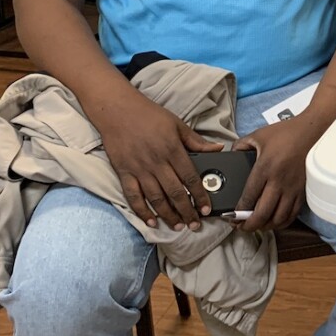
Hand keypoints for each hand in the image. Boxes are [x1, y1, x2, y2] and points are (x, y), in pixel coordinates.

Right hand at [99, 95, 223, 230]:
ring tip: (178, 226)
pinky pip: (133, 196)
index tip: (207, 209)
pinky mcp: (124, 172)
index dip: (200, 196)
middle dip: (187, 211)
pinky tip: (151, 221)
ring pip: (156, 198)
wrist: (117, 109)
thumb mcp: (177, 124)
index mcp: (173, 150)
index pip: (191, 178)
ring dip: (168, 215)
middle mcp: (157, 162)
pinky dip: (141, 211)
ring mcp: (139, 169)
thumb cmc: (149, 115)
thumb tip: (218, 149)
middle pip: (175, 193)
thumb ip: (197, 141)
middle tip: (195, 225)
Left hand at [232, 118, 316, 231]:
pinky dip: (282, 222)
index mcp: (265, 168)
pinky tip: (274, 221)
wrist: (311, 131)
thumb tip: (231, 154)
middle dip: (249, 225)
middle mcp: (279, 181)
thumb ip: (240, 145)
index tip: (231, 216)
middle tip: (241, 226)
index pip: (249, 197)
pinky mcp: (303, 191)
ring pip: (278, 218)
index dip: (238, 211)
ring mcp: (292, 188)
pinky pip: (292, 214)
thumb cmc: (286, 133)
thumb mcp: (258, 135)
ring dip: (265, 226)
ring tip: (257, 226)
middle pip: (263, 213)